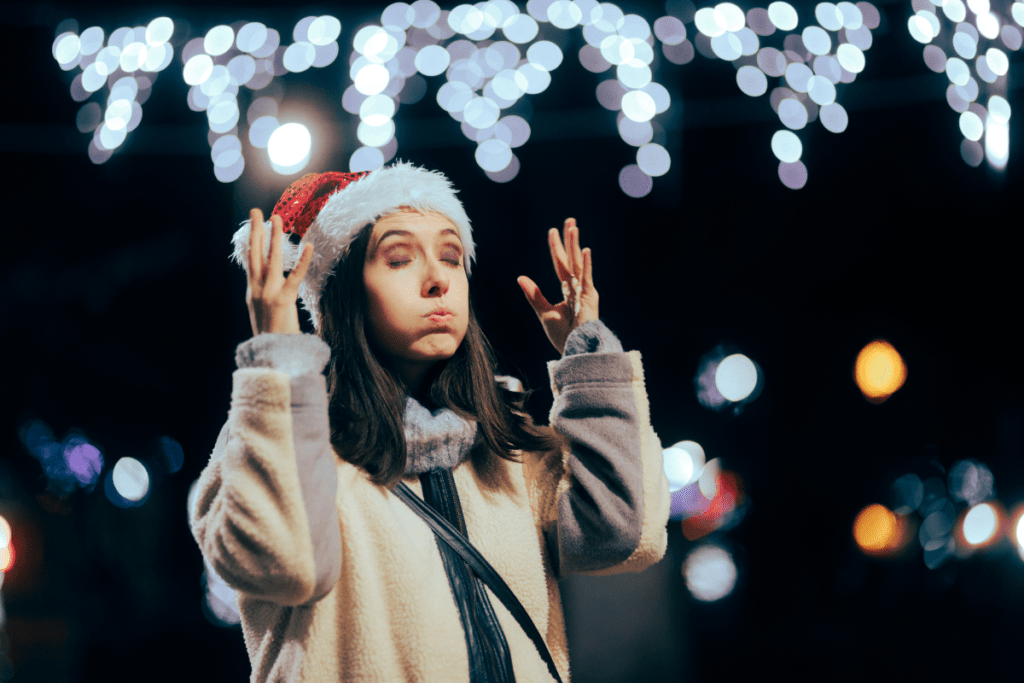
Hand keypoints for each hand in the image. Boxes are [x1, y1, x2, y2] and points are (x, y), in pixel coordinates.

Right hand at [245, 208, 313, 335]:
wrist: (271, 355)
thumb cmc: (272, 337)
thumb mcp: (262, 314)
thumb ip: (264, 298)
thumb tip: (267, 288)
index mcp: (252, 292)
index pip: (251, 261)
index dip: (251, 243)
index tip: (252, 227)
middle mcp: (257, 289)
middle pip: (255, 254)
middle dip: (256, 231)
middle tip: (256, 212)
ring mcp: (268, 293)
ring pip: (270, 259)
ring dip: (273, 237)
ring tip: (276, 218)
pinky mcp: (283, 299)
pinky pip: (294, 276)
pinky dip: (301, 260)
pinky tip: (307, 245)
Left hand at [517, 218, 598, 354]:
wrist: (575, 350)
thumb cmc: (562, 334)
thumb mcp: (544, 312)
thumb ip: (534, 295)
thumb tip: (520, 278)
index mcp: (567, 289)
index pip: (560, 264)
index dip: (557, 248)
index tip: (553, 231)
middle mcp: (577, 287)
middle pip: (571, 259)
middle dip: (569, 240)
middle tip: (569, 221)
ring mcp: (585, 291)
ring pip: (577, 264)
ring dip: (575, 245)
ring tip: (573, 228)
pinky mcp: (589, 299)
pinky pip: (586, 279)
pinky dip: (585, 265)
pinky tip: (585, 251)